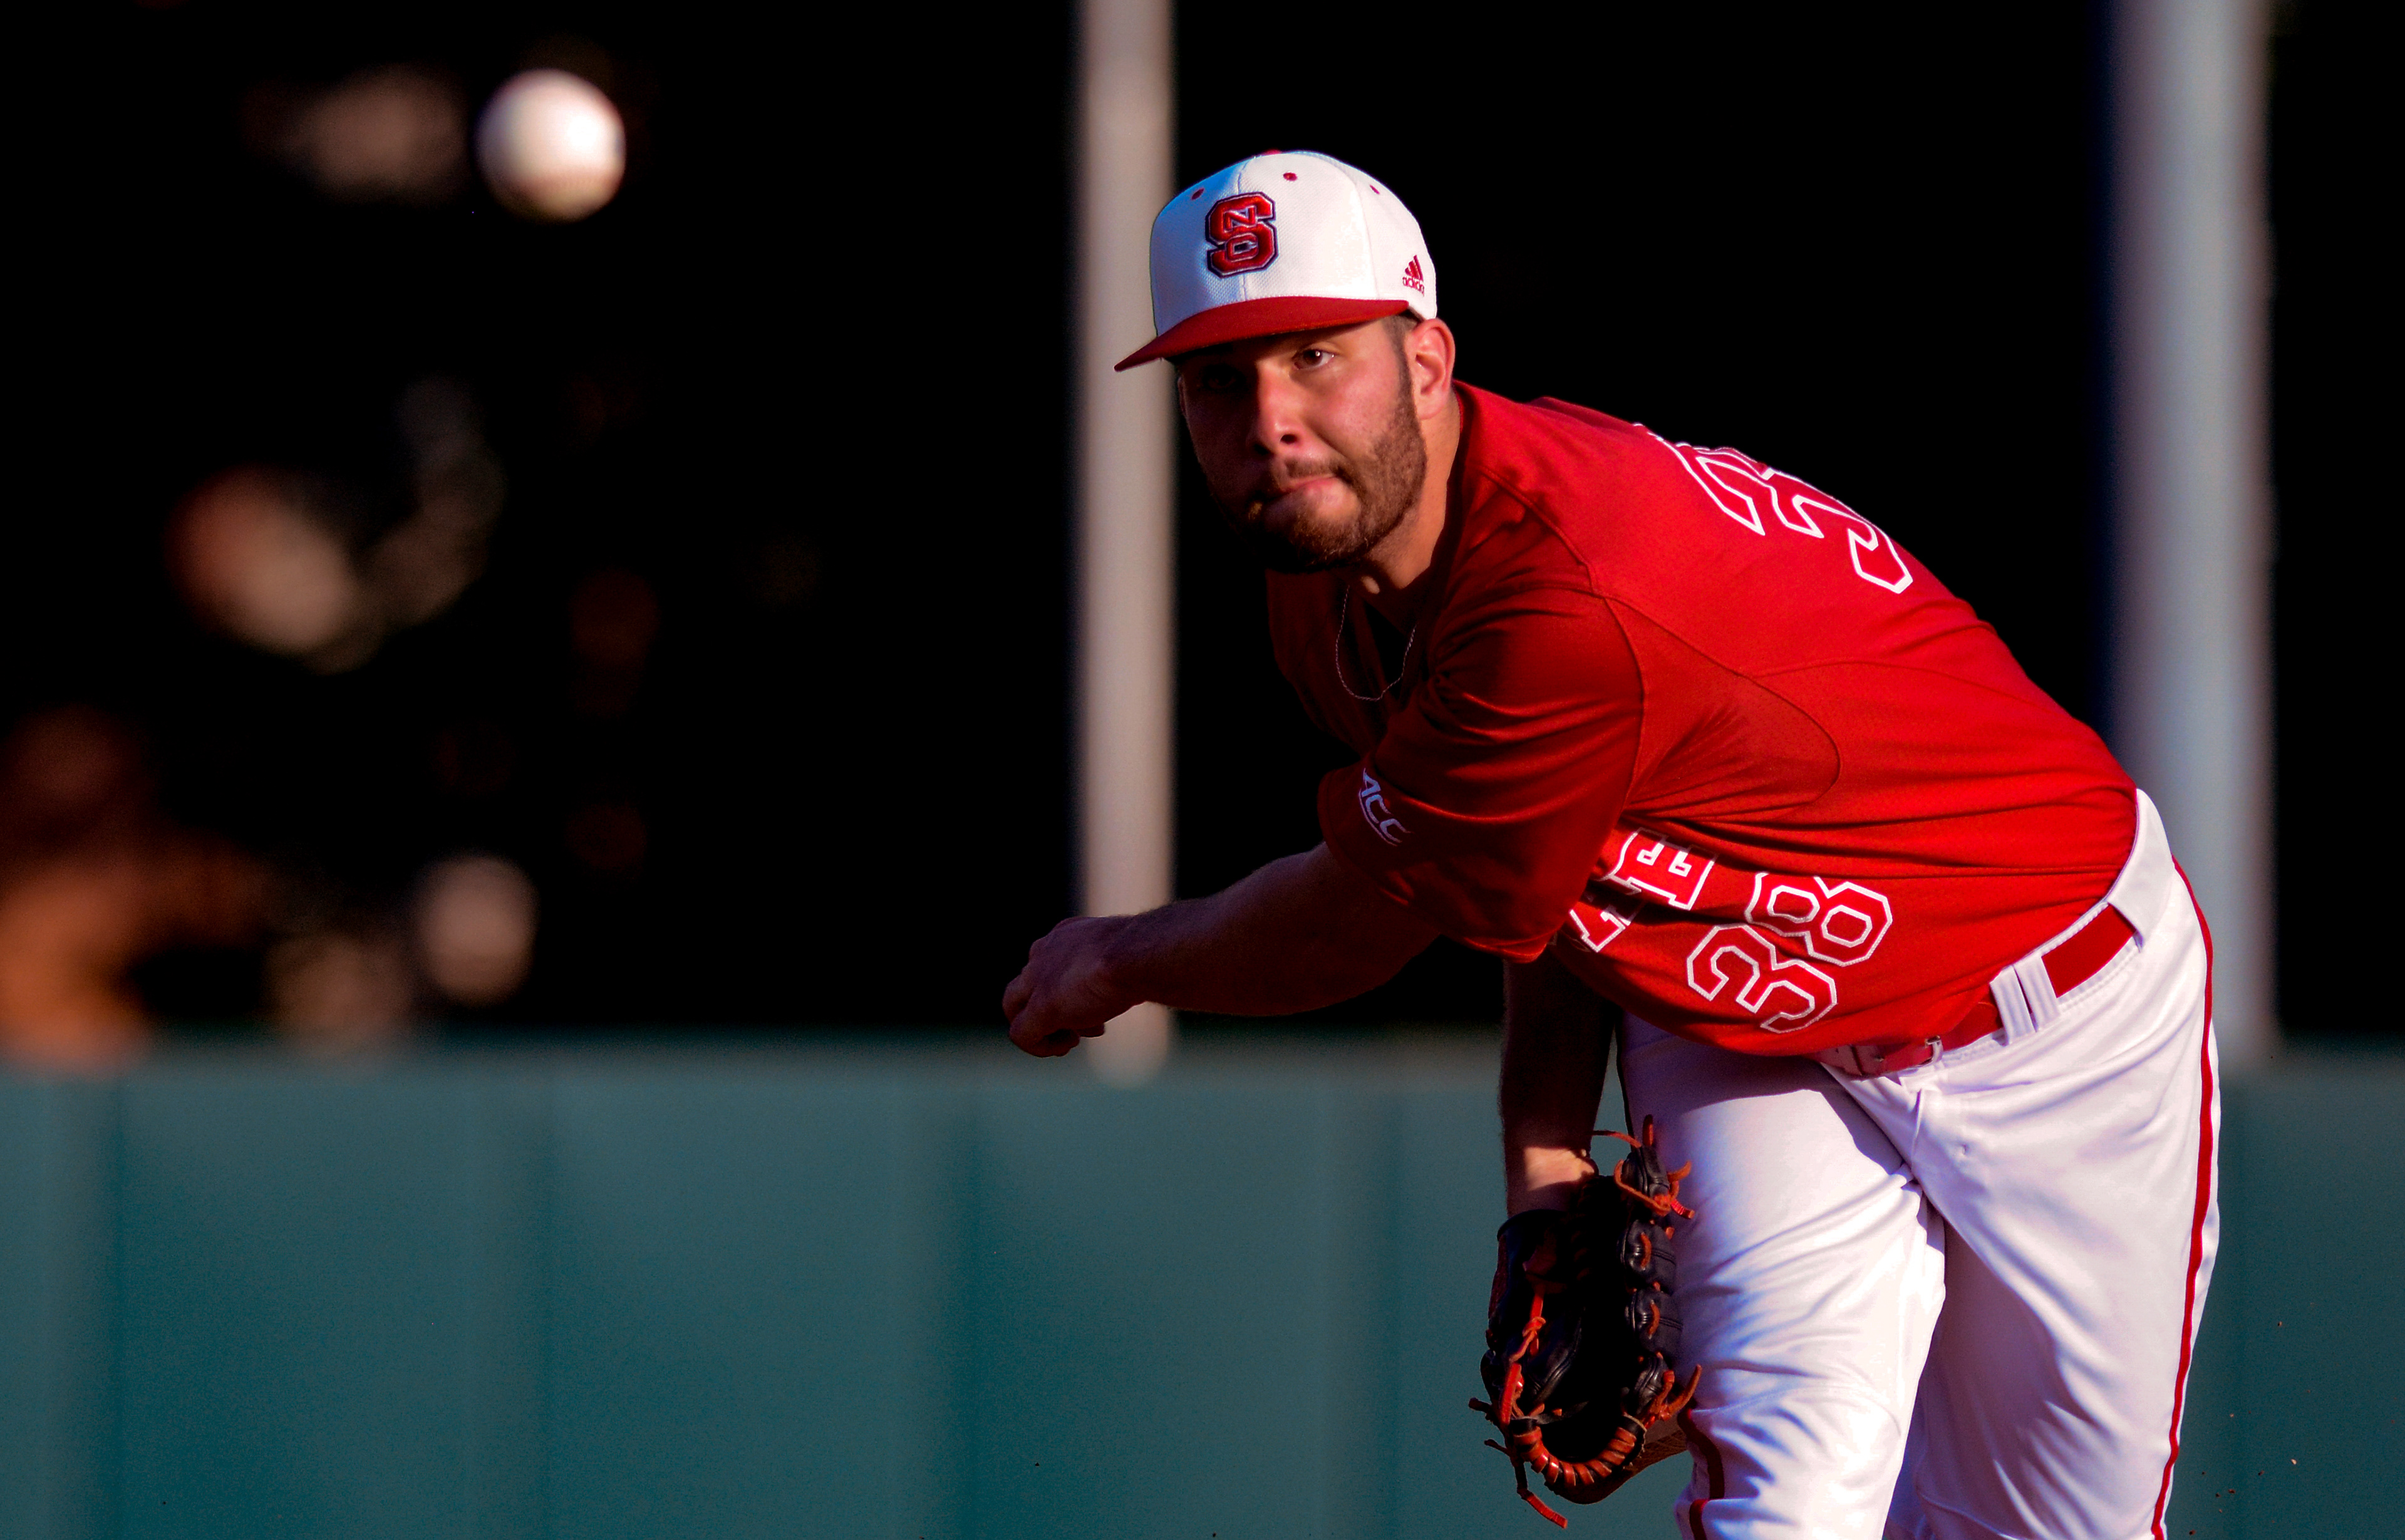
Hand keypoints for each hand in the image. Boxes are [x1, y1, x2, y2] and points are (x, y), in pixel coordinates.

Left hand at [1003, 915, 1140, 1056]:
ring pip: (1014, 1006)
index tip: (1094, 1005)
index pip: (1050, 963)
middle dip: (1050, 1008)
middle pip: (1028, 985)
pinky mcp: (1040, 1008)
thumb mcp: (1130, 955)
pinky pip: (1020, 1034)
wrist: (1138, 955)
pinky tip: (1062, 1048)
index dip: (1068, 990)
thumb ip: (1121, 967)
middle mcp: (1044, 952)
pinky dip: (1038, 1047)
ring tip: (1073, 1040)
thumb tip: (1137, 987)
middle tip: (1077, 1028)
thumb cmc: (1145, 953)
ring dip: (1042, 1028)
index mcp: (1065, 935)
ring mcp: (1038, 981)